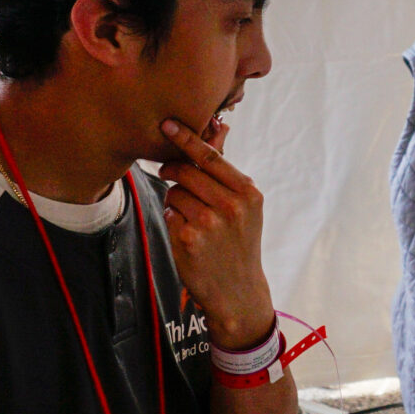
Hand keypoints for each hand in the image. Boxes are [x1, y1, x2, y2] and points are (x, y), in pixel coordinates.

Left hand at [155, 117, 273, 348]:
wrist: (238, 290)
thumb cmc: (239, 243)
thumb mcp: (246, 208)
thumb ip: (226, 174)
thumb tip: (214, 129)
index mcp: (247, 193)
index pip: (210, 156)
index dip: (186, 138)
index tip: (167, 124)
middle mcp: (230, 206)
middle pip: (187, 171)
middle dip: (173, 171)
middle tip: (171, 176)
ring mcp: (208, 223)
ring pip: (174, 192)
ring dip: (175, 200)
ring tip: (191, 218)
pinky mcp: (187, 239)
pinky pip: (168, 213)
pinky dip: (172, 219)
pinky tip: (187, 234)